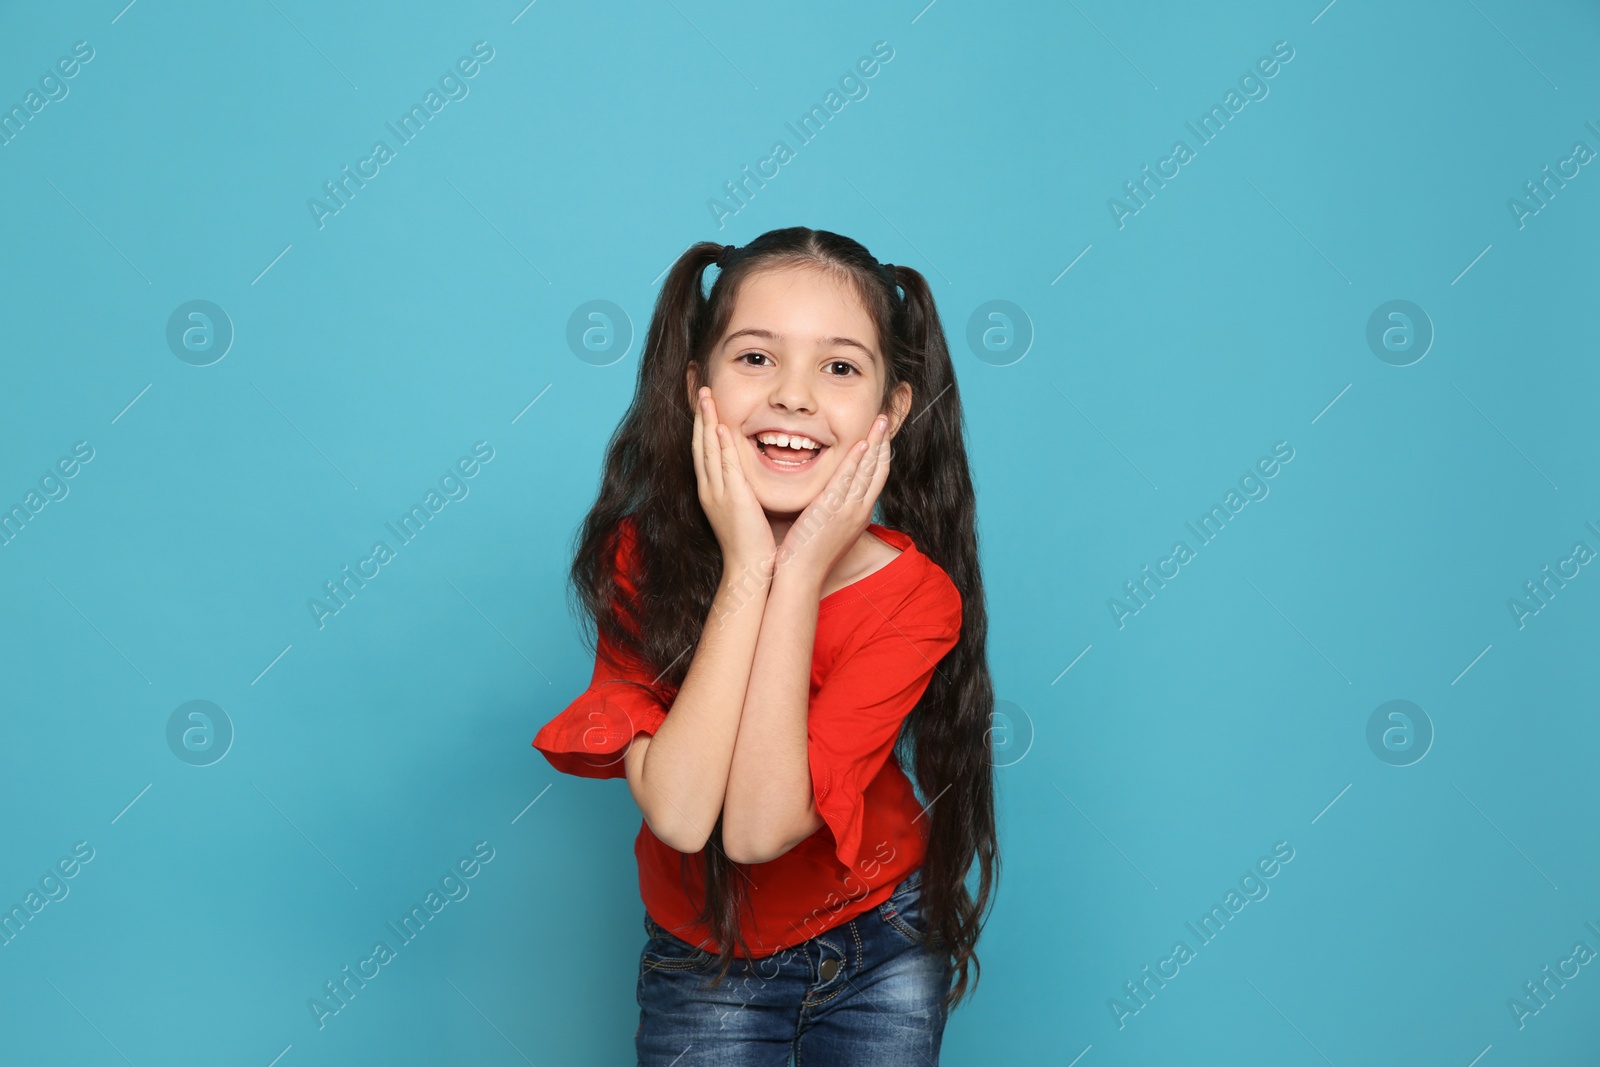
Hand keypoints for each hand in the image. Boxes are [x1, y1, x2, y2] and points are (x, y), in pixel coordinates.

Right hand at [691, 387, 775, 569]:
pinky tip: (719, 426)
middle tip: (702, 390)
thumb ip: (742, 490)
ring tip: (707, 397)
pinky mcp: (733, 498)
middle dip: (701, 416)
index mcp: (711, 492)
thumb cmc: (751, 544)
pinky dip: (720, 445)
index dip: (703, 427)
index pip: (704, 452)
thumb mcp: (743, 511)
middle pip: (700, 445)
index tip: (705, 405)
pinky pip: (724, 466)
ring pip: (708, 450)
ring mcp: (718, 493)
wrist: (749, 569)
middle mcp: (709, 489)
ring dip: (707, 421)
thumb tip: (748, 477)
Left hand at [774, 413, 891, 588]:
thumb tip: (826, 495)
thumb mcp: (827, 529)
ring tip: (880, 421)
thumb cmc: (807, 554)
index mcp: (859, 516)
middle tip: (885, 419)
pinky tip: (862, 443)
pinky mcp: (832, 510)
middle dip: (884, 443)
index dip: (880, 455)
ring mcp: (848, 510)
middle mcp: (859, 512)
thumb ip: (830, 509)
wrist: (800, 575)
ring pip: (868, 470)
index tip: (881, 436)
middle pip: (878, 470)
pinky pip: (848, 479)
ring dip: (875, 443)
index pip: (876, 479)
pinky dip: (856, 460)